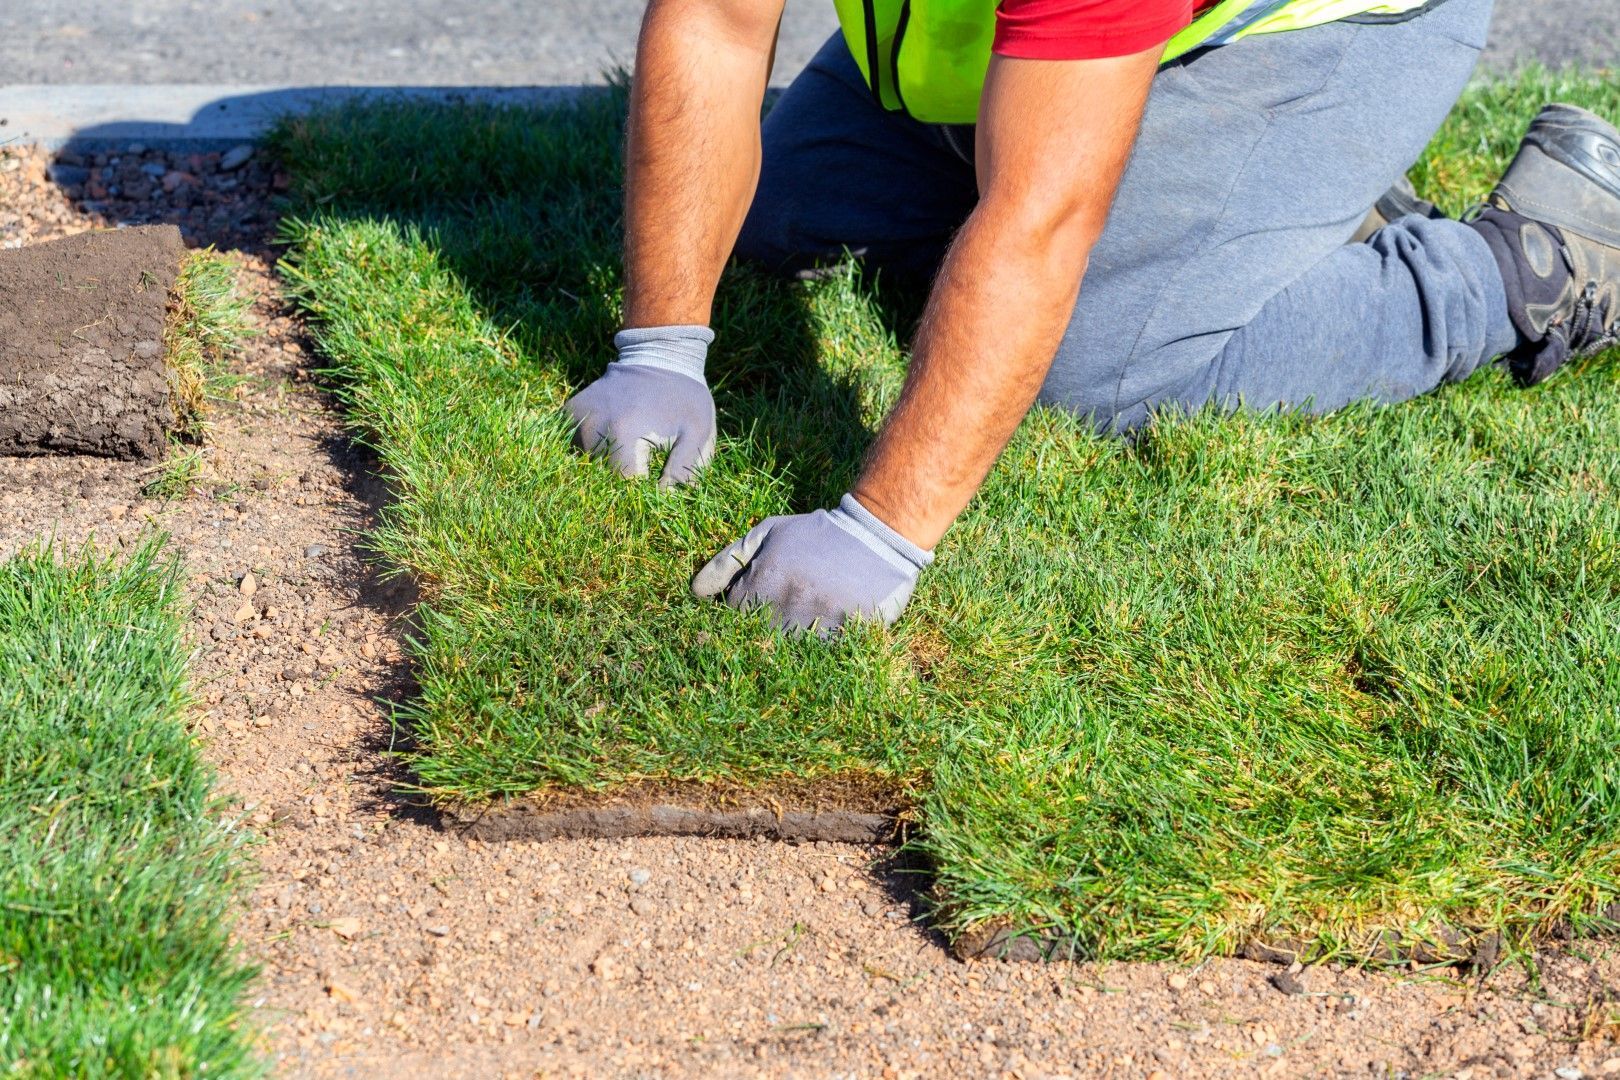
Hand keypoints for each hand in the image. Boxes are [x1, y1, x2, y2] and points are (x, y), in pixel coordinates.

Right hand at [565, 325, 715, 486]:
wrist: (660, 354)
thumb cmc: (684, 397)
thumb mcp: (698, 432)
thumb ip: (685, 469)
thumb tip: (665, 499)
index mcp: (624, 433)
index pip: (623, 483)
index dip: (641, 491)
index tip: (655, 484)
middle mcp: (593, 427)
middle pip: (602, 475)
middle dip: (624, 479)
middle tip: (646, 463)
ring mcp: (577, 419)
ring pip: (586, 463)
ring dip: (607, 464)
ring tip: (631, 448)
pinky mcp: (569, 413)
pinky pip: (575, 446)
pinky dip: (591, 449)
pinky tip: (613, 439)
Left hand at [691, 494, 932, 634]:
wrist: (876, 531)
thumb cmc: (816, 534)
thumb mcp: (768, 534)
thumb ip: (727, 561)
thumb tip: (694, 592)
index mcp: (765, 577)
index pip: (734, 617)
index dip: (740, 617)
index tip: (751, 614)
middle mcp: (789, 599)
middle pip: (759, 638)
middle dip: (763, 635)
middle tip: (777, 624)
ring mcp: (820, 616)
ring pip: (790, 649)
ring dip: (791, 645)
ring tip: (800, 630)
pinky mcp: (849, 629)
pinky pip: (824, 653)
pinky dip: (820, 650)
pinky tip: (823, 636)